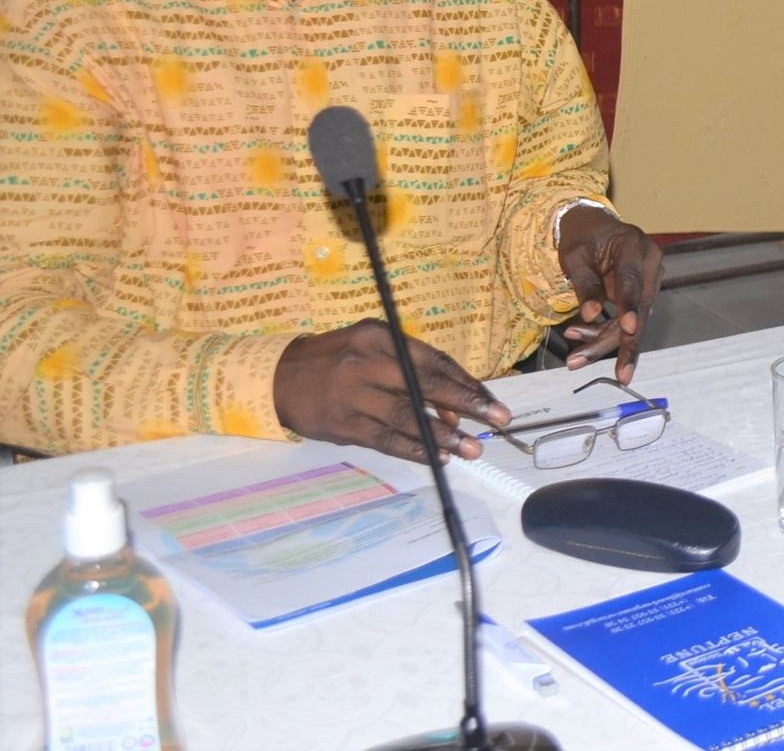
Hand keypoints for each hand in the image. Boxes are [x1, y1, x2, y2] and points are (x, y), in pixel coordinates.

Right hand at [274, 320, 510, 462]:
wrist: (275, 379)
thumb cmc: (334, 360)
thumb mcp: (369, 347)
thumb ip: (409, 369)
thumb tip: (453, 405)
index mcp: (378, 336)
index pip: (433, 360)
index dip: (465, 381)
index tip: (491, 400)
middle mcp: (366, 362)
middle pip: (426, 385)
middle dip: (467, 404)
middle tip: (497, 420)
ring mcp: (352, 395)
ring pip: (408, 417)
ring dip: (444, 435)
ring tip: (471, 449)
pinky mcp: (342, 424)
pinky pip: (386, 439)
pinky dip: (415, 449)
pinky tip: (438, 457)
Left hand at [556, 205, 663, 382]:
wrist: (592, 228)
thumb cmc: (581, 238)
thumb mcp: (574, 257)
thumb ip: (584, 284)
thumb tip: (591, 315)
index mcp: (633, 245)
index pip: (632, 279)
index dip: (629, 305)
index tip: (628, 329)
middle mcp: (650, 263)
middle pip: (639, 309)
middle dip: (621, 343)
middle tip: (616, 374)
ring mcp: (649, 281)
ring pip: (634, 322)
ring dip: (604, 342)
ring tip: (574, 360)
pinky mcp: (642, 295)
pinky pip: (626, 321)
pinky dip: (603, 332)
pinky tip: (578, 335)